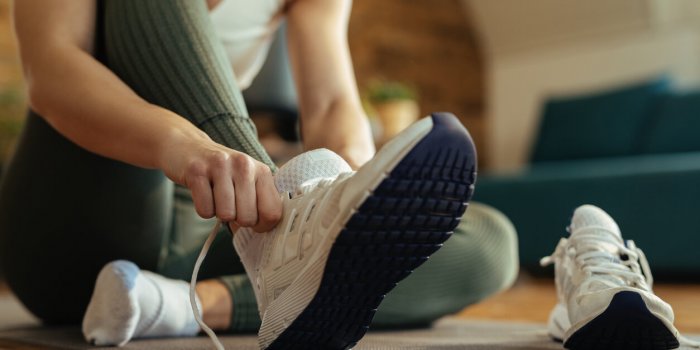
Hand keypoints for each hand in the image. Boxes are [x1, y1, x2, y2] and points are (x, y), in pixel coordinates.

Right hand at [158, 129, 281, 232]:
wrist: (187, 147)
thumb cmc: (222, 172)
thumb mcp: (247, 180)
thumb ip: (261, 202)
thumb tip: (266, 232)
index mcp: (262, 171)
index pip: (272, 212)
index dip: (262, 226)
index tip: (253, 222)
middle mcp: (244, 165)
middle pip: (248, 218)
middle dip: (237, 220)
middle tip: (230, 205)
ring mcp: (220, 166)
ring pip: (226, 215)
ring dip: (219, 213)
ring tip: (216, 197)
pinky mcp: (197, 171)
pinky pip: (205, 210)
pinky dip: (203, 209)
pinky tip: (204, 193)